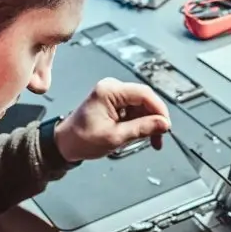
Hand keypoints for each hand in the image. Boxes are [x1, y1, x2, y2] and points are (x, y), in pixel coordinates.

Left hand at [55, 78, 170, 161]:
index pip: (144, 94)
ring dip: (147, 123)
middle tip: (159, 138)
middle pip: (145, 99)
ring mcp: (113, 94)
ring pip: (141, 106)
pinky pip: (134, 110)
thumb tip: (163, 124)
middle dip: (154, 119)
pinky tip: (138, 135)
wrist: (65, 143)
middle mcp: (112, 88)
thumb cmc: (81, 139)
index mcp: (109, 91)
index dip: (159, 110)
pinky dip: (139, 123)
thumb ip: (142, 129)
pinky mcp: (114, 102)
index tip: (165, 126)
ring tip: (148, 140)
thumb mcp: (115, 137)